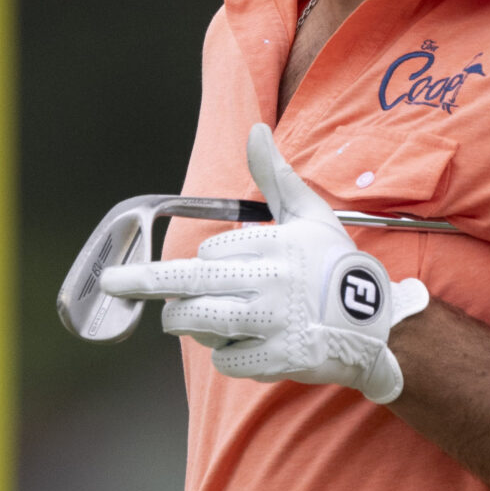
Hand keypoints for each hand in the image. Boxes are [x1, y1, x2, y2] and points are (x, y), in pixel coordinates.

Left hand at [100, 123, 428, 402]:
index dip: (207, 262)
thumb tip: (255, 131)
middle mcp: (271, 283)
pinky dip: (225, 354)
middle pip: (192, 283)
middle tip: (114, 282)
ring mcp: (274, 323)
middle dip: (145, 283)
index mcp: (276, 245)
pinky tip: (244, 344)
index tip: (215, 267)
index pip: (213, 252)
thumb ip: (275, 176)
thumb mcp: (310, 214)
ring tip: (180, 317)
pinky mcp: (279, 359)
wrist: (375, 327)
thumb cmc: (333, 266)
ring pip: (201, 322)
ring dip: (183, 321)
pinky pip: (226, 359)